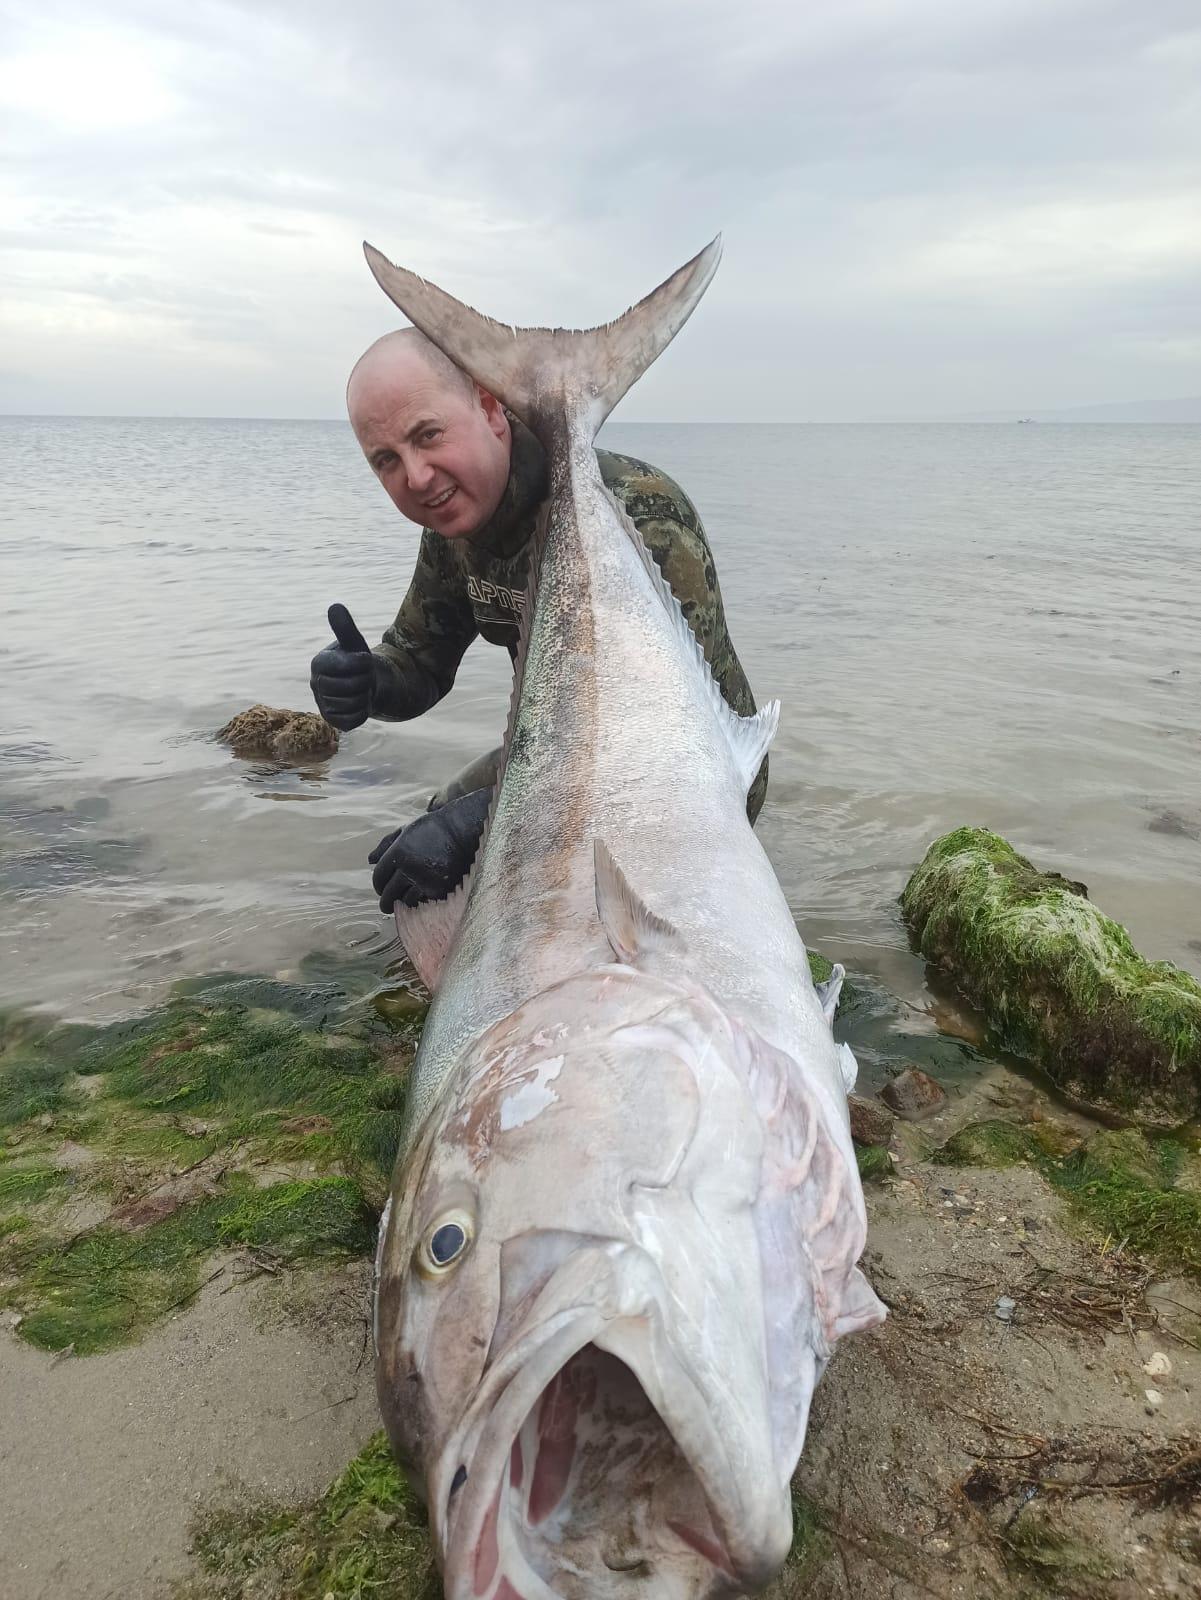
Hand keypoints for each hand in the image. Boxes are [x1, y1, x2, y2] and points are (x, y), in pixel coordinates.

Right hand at [310, 604, 374, 730]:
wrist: (366, 684)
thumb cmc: (358, 660)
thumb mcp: (355, 642)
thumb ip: (345, 627)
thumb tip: (335, 606)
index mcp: (318, 663)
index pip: (342, 666)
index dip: (361, 663)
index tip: (365, 659)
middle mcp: (316, 684)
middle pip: (348, 686)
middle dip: (364, 680)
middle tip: (364, 676)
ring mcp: (322, 704)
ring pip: (352, 704)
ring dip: (364, 696)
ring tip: (361, 689)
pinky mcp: (332, 720)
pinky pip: (352, 719)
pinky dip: (362, 712)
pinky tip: (359, 704)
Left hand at [368, 787, 492, 911]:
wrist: (464, 831)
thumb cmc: (433, 829)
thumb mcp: (406, 830)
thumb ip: (386, 845)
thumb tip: (370, 861)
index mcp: (399, 852)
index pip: (379, 877)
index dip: (378, 885)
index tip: (381, 888)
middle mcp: (410, 868)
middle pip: (388, 894)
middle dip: (385, 901)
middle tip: (386, 905)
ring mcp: (426, 880)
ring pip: (406, 901)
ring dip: (404, 902)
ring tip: (407, 898)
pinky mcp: (441, 890)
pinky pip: (424, 902)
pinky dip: (421, 900)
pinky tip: (422, 895)